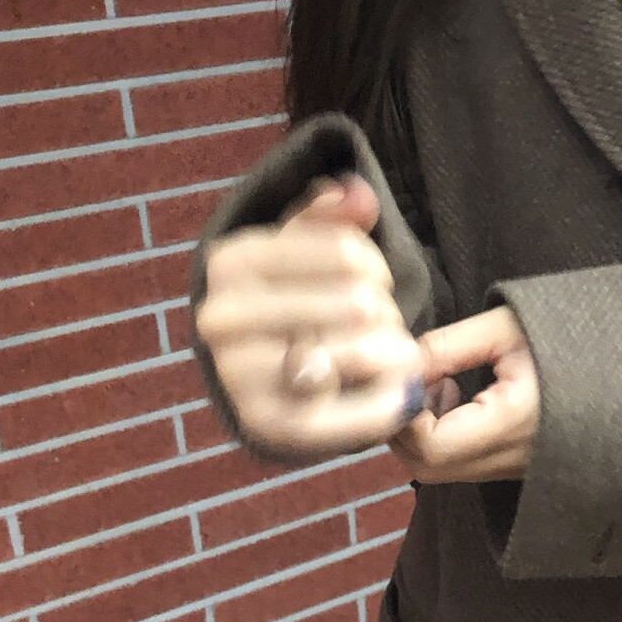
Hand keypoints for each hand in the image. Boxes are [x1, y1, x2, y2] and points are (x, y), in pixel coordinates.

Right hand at [196, 174, 427, 460]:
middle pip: (359, 303)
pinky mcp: (268, 426)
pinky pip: (354, 412)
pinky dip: (389, 403)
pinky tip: (401, 395)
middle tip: (383, 327)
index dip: (377, 267)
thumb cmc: (292, 300)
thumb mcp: (302, 248)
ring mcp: (239, 376)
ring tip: (393, 355)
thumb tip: (358, 195)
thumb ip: (332, 216)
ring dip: (393, 354)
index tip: (374, 280)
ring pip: (361, 353)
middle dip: (386, 314)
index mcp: (230, 263)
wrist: (258, 379)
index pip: (348, 252)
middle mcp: (221, 318)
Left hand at [390, 306, 538, 484]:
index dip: (405, 414)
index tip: (407, 374)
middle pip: (427, 467)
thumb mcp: (505, 328)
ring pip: (438, 470)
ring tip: (443, 384)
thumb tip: (396, 366)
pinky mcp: (513, 469)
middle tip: (415, 379)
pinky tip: (459, 398)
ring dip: (421, 432)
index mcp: (513, 423)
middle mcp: (513, 458)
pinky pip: (459, 465)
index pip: (432, 445)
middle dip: (405, 425)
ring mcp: (514, 469)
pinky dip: (440, 438)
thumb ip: (446, 346)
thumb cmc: (568, 339)